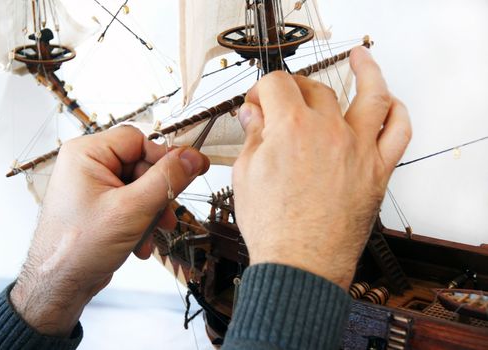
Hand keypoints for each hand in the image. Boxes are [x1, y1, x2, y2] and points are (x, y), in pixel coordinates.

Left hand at [10, 126, 208, 336]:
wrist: (58, 286)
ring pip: (140, 187)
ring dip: (152, 211)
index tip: (189, 171)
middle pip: (141, 165)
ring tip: (154, 233)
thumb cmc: (79, 247)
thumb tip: (193, 157)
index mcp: (86, 153)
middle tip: (167, 214)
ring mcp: (93, 186)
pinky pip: (131, 202)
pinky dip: (141, 221)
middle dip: (158, 193)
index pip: (138, 140)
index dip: (164, 158)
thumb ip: (167, 179)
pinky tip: (140, 243)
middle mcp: (87, 165)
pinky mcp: (99, 205)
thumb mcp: (133, 209)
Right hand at [233, 47, 410, 288]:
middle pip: (315, 87)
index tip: (257, 102)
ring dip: (367, 71)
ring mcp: (358, 148)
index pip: (275, 84)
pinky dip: (397, 112)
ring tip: (362, 60)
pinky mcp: (377, 170)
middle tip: (285, 100)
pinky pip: (398, 132)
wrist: (300, 264)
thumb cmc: (272, 228)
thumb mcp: (245, 175)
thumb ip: (253, 136)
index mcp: (290, 127)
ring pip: (371, 94)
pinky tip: (391, 103)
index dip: (260, 89)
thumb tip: (253, 114)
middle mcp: (328, 131)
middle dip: (294, 88)